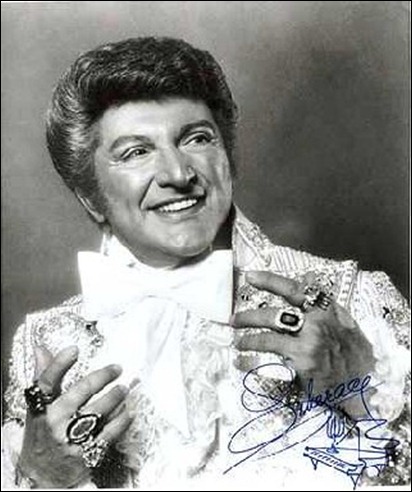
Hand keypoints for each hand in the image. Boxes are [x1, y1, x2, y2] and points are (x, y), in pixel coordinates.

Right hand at [17, 346, 132, 487]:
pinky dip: (122, 419)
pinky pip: (110, 431)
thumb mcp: (36, 407)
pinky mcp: (86, 452)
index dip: (59, 364)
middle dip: (104, 376)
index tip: (74, 349)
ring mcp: (70, 438)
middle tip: (118, 368)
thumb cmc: (42, 434)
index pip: (47, 381)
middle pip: (82, 391)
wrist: (41, 475)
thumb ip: (43, 376)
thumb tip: (41, 348)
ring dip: (117, 396)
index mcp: (41, 407)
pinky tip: (129, 411)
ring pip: (100, 410)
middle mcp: (55, 421)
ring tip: (126, 388)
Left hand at [232, 271, 375, 416]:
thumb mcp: (345, 321)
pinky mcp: (303, 364)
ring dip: (248, 339)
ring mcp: (309, 344)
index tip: (250, 276)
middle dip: (250, 317)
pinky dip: (251, 361)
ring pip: (268, 337)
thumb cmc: (352, 353)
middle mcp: (317, 324)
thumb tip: (307, 277)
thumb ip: (324, 302)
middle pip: (274, 315)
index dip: (270, 280)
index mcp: (326, 310)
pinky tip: (242, 362)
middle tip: (235, 319)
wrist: (364, 386)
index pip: (295, 290)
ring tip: (238, 342)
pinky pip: (270, 361)